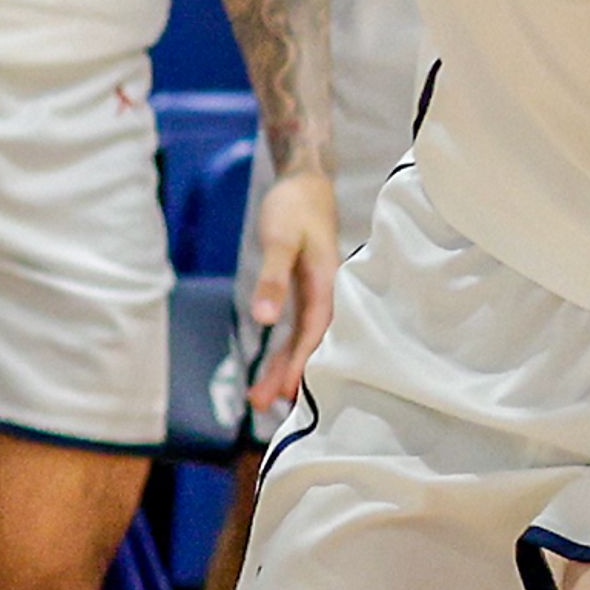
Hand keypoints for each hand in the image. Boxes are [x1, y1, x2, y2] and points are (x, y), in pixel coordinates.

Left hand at [245, 170, 338, 414]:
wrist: (306, 184)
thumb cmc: (294, 208)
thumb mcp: (280, 240)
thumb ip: (273, 280)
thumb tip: (264, 320)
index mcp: (330, 284)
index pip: (317, 332)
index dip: (303, 362)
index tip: (289, 391)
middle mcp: (328, 295)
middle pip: (312, 343)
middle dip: (291, 374)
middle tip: (268, 405)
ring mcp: (317, 296)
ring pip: (302, 340)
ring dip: (284, 368)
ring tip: (259, 399)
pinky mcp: (305, 293)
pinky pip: (297, 330)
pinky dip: (285, 351)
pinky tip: (272, 371)